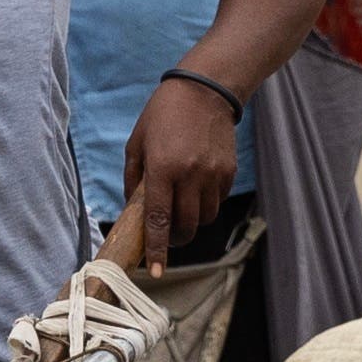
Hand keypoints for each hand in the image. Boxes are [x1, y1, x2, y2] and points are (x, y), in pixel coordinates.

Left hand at [120, 73, 242, 255]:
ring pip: (204, 219)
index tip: (154, 271)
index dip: (157, 249)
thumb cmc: (163, 115)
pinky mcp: (228, 172)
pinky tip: (196, 188)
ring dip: (191, 222)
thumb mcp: (137, 142)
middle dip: (176, 239)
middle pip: (185, 226)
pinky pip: (216, 202)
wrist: (205, 91)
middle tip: (167, 236)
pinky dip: (205, 204)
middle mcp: (189, 175)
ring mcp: (212, 174)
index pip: (158, 219)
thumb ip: (133, 179)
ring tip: (182, 205)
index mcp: (162, 168)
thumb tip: (133, 210)